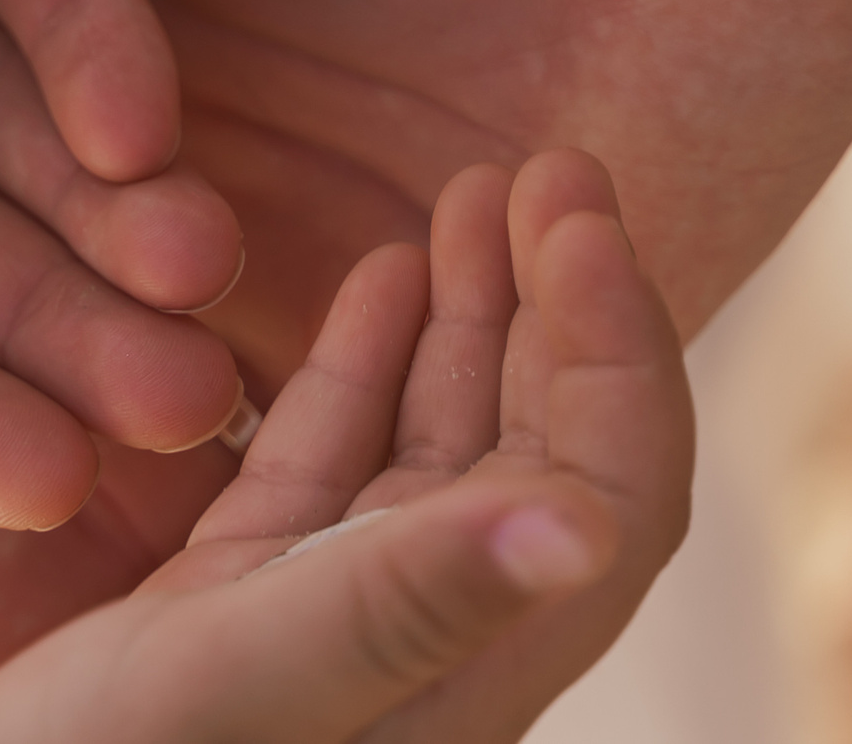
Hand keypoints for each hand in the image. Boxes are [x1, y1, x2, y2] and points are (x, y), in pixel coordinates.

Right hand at [0, 152, 690, 743]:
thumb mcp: (239, 688)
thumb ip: (401, 607)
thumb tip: (589, 530)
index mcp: (458, 670)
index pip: (606, 487)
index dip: (616, 342)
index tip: (572, 206)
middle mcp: (417, 650)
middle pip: (543, 451)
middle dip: (560, 301)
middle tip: (548, 164)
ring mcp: (324, 626)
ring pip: (440, 449)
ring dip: (471, 316)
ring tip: (474, 193)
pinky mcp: (235, 614)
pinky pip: (333, 465)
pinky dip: (364, 364)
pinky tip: (376, 276)